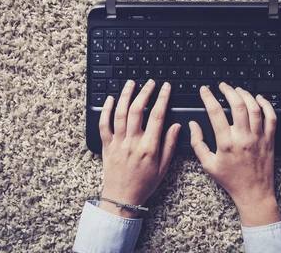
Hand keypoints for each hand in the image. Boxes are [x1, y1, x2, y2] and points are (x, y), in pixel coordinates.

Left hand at [99, 79, 180, 217]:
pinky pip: (103, 124)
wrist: (121, 198)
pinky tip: (111, 99)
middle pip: (137, 110)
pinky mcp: (106, 145)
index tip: (166, 88)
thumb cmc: (144, 184)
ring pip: (120, 113)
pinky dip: (106, 110)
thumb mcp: (163, 167)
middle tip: (150, 82)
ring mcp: (117, 143)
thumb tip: (177, 126)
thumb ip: (170, 145)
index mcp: (148, 147)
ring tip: (131, 83)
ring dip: (126, 95)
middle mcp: (132, 142)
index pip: (157, 116)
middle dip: (145, 92)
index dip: (162, 98)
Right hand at [190, 83, 280, 226]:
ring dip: (245, 94)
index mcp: (226, 143)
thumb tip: (192, 125)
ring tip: (237, 90)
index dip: (208, 97)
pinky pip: (271, 117)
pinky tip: (258, 99)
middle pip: (237, 104)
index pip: (215, 112)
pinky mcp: (270, 139)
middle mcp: (243, 137)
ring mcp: (259, 137)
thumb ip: (198, 143)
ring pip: (254, 107)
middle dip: (228, 90)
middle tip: (222, 86)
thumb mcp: (208, 164)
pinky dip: (266, 104)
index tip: (205, 90)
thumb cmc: (231, 180)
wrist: (254, 192)